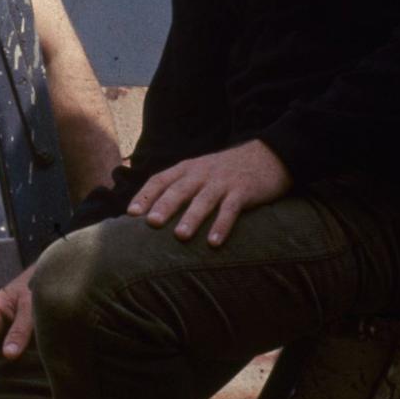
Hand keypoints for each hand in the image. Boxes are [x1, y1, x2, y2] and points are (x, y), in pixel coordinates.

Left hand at [127, 139, 291, 246]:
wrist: (268, 156)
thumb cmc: (227, 171)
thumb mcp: (201, 172)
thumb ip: (180, 186)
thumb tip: (151, 214)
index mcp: (188, 168)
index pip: (161, 179)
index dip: (145, 195)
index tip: (131, 213)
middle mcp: (202, 173)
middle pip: (179, 189)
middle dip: (164, 206)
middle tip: (151, 223)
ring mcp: (223, 181)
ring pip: (204, 199)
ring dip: (192, 217)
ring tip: (180, 236)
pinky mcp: (244, 190)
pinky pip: (231, 209)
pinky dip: (222, 225)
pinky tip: (215, 242)